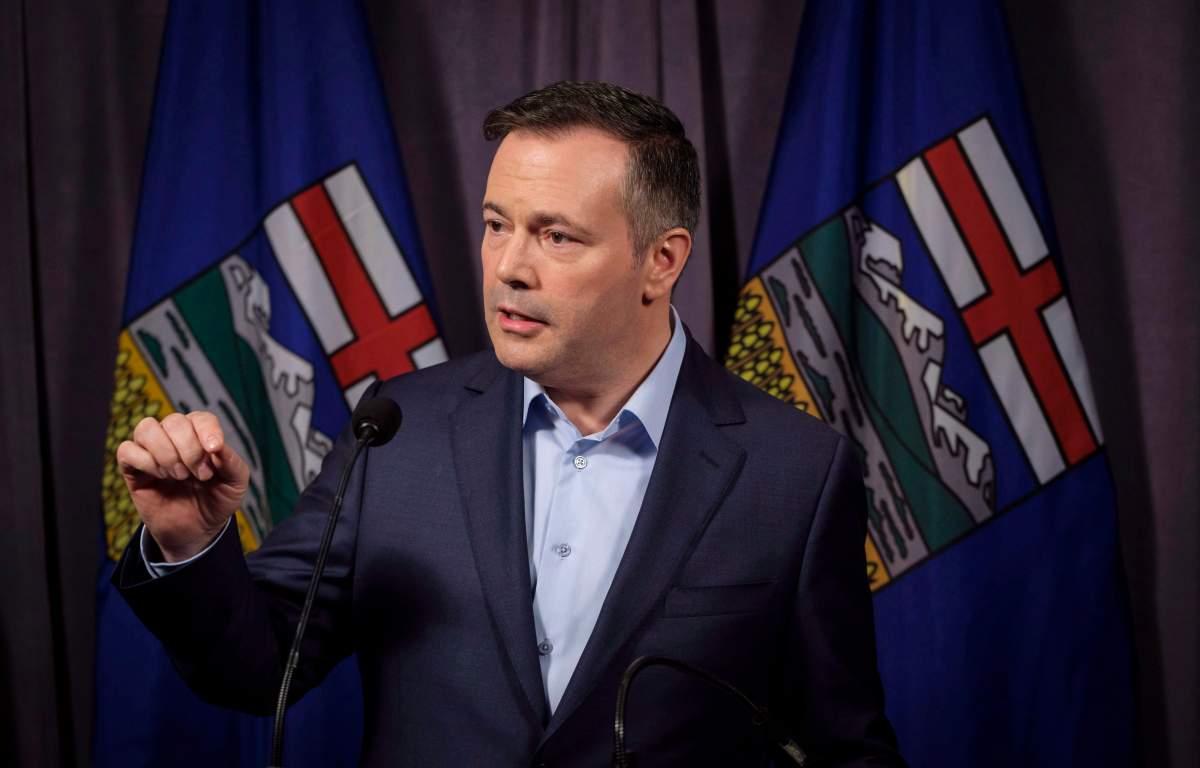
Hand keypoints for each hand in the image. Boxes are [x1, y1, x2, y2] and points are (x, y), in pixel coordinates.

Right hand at [116, 411, 249, 561]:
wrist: (195, 531)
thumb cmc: (216, 500)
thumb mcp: (235, 484)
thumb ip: (232, 463)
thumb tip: (219, 446)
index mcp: (201, 435)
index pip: (200, 418)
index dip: (208, 430)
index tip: (214, 450)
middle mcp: (174, 437)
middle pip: (174, 421)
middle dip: (189, 449)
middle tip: (200, 475)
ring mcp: (151, 450)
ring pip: (146, 428)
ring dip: (165, 452)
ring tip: (179, 476)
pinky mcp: (132, 468)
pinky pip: (126, 449)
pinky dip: (144, 461)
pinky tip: (160, 476)